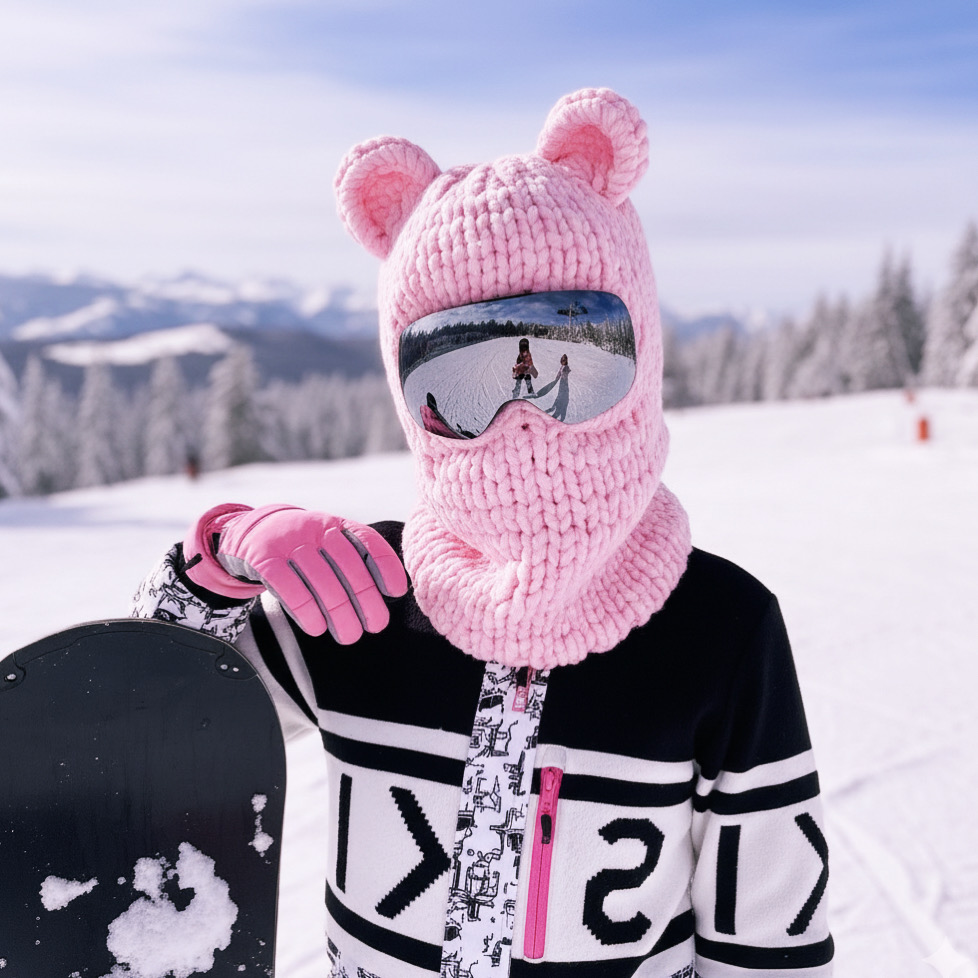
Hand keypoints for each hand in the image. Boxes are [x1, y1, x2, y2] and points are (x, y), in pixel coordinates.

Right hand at [183, 503, 407, 642]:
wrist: (252, 532)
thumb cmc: (303, 548)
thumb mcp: (327, 544)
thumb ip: (353, 561)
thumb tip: (387, 595)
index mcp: (336, 525)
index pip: (367, 540)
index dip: (385, 565)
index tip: (396, 592)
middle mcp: (315, 529)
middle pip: (347, 567)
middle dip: (365, 599)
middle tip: (376, 625)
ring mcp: (289, 542)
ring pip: (320, 581)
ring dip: (338, 613)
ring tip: (349, 636)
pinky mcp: (264, 559)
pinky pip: (289, 587)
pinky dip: (306, 611)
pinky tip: (317, 627)